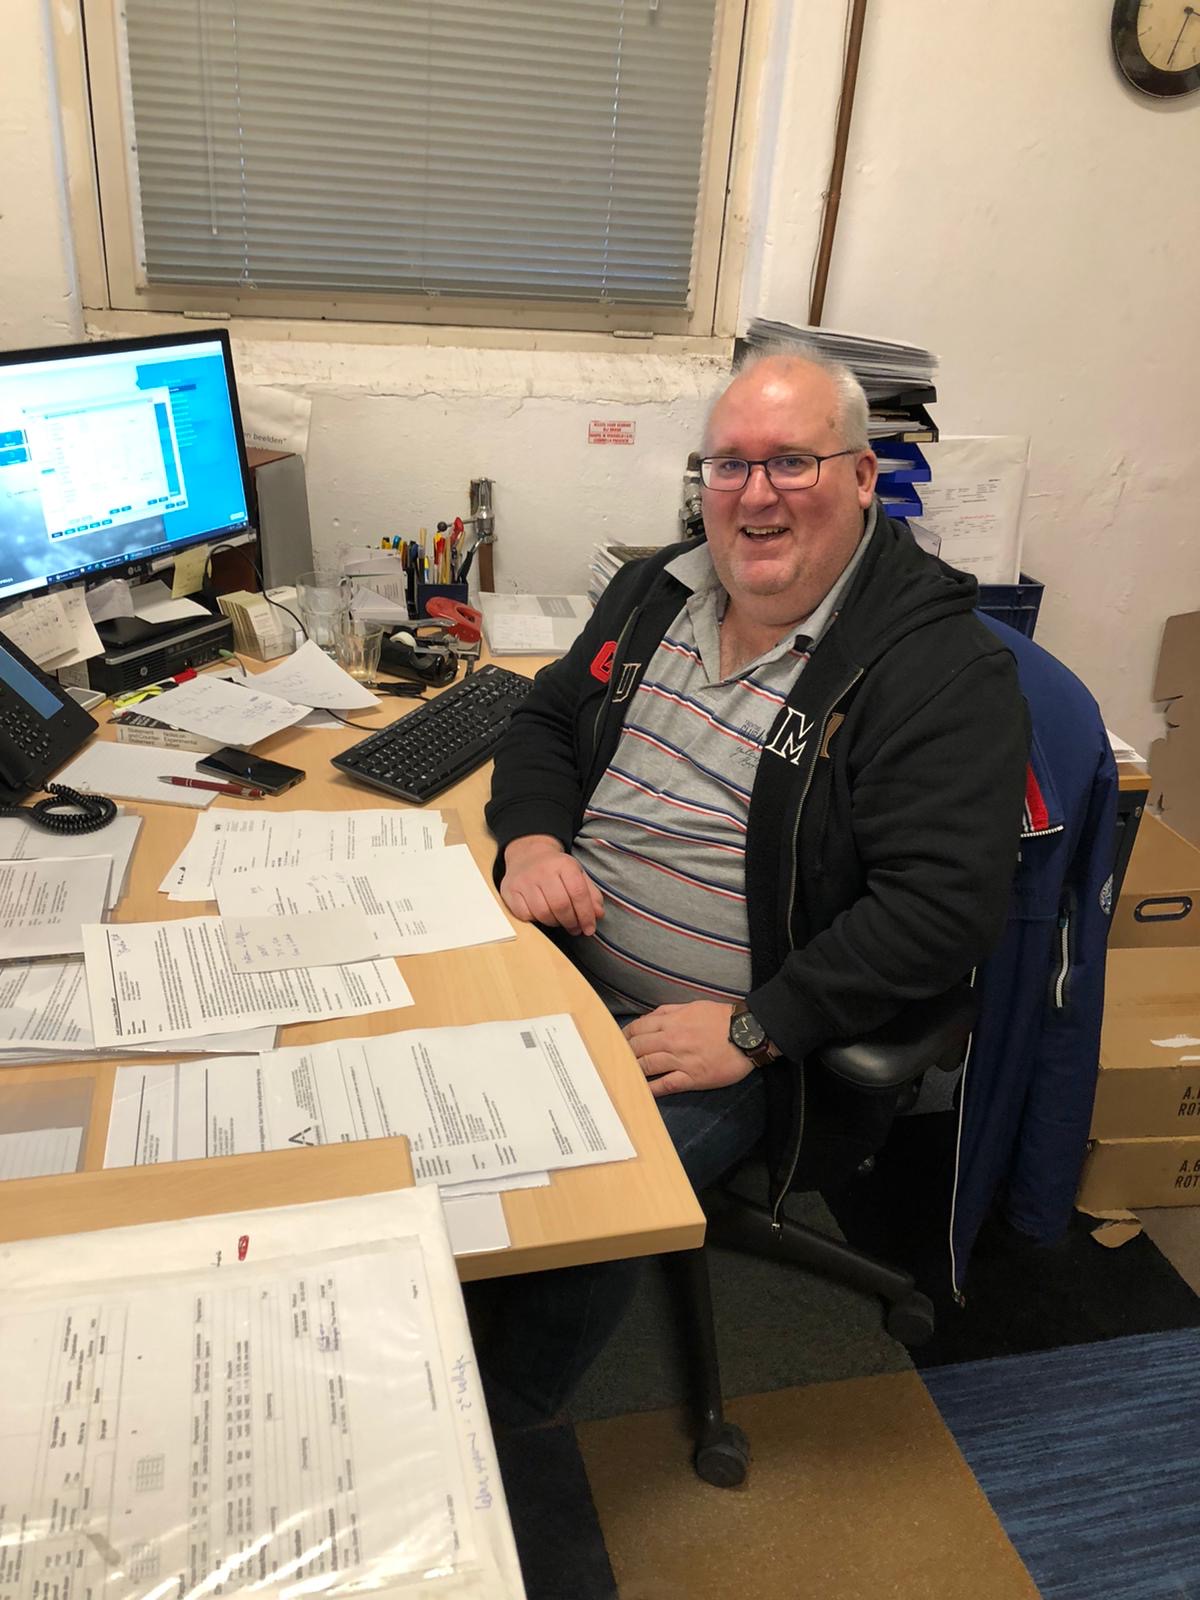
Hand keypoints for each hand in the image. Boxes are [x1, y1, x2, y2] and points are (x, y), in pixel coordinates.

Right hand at [499, 834, 603, 935]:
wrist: (528, 855)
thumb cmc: (556, 869)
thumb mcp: (577, 874)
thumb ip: (590, 894)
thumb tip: (598, 914)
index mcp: (564, 864)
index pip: (578, 893)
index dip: (586, 915)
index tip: (589, 928)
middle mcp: (543, 870)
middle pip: (561, 905)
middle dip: (571, 922)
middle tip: (575, 928)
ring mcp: (524, 880)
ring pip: (542, 913)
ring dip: (554, 923)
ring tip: (559, 922)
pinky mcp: (510, 890)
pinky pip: (524, 915)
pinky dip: (535, 920)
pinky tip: (541, 916)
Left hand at [623, 1001, 754, 1098]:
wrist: (748, 1033)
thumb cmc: (722, 1018)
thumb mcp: (693, 1006)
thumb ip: (670, 1010)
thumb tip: (650, 1017)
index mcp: (671, 1021)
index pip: (638, 1028)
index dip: (624, 1036)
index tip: (617, 1042)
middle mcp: (671, 1040)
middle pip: (638, 1047)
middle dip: (624, 1054)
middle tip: (614, 1060)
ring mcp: (681, 1060)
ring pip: (647, 1065)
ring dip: (632, 1070)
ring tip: (622, 1075)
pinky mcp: (692, 1077)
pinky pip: (666, 1084)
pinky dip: (650, 1088)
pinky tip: (640, 1092)